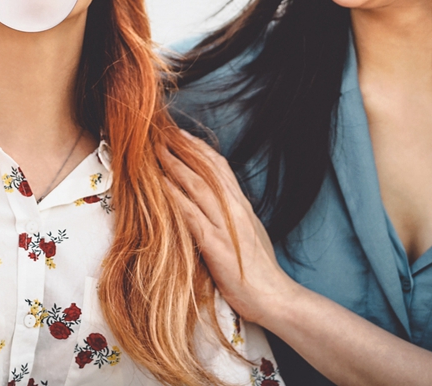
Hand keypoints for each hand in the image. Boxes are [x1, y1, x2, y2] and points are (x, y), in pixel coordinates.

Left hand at [158, 136, 296, 326]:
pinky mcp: (217, 246)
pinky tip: (162, 187)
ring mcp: (226, 226)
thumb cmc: (260, 271)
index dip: (199, 148)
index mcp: (242, 206)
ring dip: (175, 167)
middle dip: (183, 149)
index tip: (181, 135)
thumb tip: (218, 203)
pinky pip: (192, 216)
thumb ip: (233, 216)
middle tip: (162, 133)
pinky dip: (176, 199)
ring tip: (156, 151)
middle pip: (207, 169)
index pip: (220, 167)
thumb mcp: (249, 234)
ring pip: (198, 187)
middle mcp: (235, 210)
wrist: (275, 297)